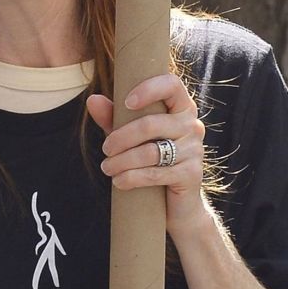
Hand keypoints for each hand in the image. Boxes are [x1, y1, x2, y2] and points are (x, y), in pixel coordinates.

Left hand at [88, 70, 207, 245]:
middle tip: (105, 149)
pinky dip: (131, 178)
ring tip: (107, 168)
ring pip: (150, 151)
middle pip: (151, 124)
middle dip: (120, 138)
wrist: (176, 203)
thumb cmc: (152, 161)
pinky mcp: (192, 174)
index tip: (125, 102)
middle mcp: (192, 124)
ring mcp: (195, 150)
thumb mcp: (130, 136)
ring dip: (121, 161)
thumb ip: (113, 117)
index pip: (171, 84)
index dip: (148, 89)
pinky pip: (156, 174)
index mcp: (181, 107)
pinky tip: (119, 181)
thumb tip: (92, 100)